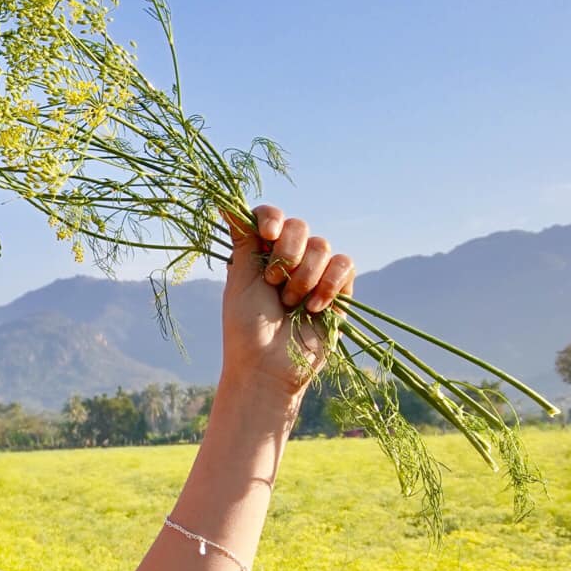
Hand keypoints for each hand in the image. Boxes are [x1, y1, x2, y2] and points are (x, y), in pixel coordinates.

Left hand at [218, 204, 356, 397]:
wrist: (268, 366)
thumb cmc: (246, 328)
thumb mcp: (240, 281)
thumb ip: (243, 242)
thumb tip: (225, 204)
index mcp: (260, 254)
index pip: (271, 216)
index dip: (272, 218)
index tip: (267, 236)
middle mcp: (288, 259)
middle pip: (300, 226)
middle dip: (288, 252)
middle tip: (273, 282)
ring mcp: (315, 274)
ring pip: (323, 246)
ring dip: (304, 276)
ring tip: (291, 304)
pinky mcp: (339, 290)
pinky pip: (345, 265)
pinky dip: (329, 284)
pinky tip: (316, 308)